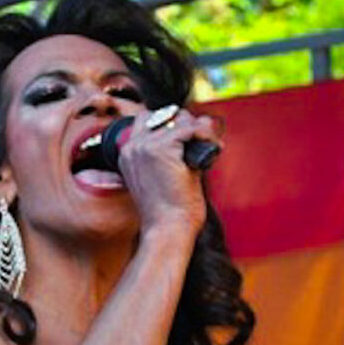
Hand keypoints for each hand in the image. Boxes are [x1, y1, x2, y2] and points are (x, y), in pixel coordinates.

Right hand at [115, 106, 220, 239]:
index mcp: (128, 154)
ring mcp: (145, 146)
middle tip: (204, 142)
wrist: (168, 230)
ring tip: (211, 146)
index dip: (172, 123)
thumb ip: (174, 152)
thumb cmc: (169, 212)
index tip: (191, 137)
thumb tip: (199, 124)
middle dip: (188, 124)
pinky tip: (215, 150)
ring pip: (180, 119)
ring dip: (200, 130)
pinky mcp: (161, 148)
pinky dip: (207, 135)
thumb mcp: (165, 175)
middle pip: (165, 114)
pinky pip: (191, 128)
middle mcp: (132, 147)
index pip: (147, 119)